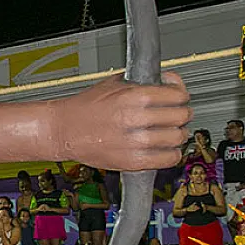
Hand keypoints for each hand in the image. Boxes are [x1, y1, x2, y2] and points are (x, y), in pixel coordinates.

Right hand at [49, 72, 190, 169]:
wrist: (62, 131)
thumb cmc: (83, 108)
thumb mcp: (113, 84)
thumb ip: (143, 82)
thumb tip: (169, 82)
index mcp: (133, 97)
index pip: (178, 95)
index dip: (181, 94)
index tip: (177, 96)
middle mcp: (136, 120)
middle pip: (182, 116)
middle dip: (181, 113)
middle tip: (174, 114)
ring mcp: (136, 143)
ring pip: (178, 138)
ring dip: (177, 134)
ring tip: (169, 131)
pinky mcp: (133, 162)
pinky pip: (169, 159)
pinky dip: (172, 153)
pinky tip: (164, 148)